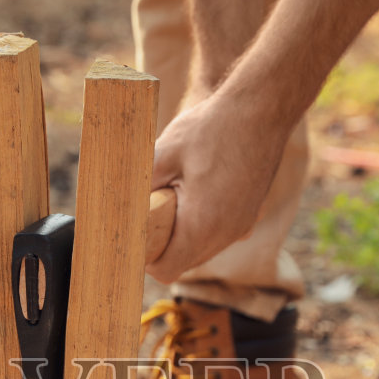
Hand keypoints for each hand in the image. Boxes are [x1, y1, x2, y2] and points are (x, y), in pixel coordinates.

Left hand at [146, 88, 292, 283]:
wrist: (262, 108)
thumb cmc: (212, 128)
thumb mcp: (163, 155)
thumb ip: (140, 189)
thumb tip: (116, 210)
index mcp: (202, 224)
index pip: (167, 270)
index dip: (146, 258)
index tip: (138, 234)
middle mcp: (226, 234)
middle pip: (184, 263)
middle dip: (164, 244)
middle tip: (154, 208)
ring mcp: (241, 227)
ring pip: (202, 250)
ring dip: (184, 233)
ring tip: (177, 196)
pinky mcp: (249, 216)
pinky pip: (219, 235)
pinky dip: (204, 224)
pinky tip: (199, 191)